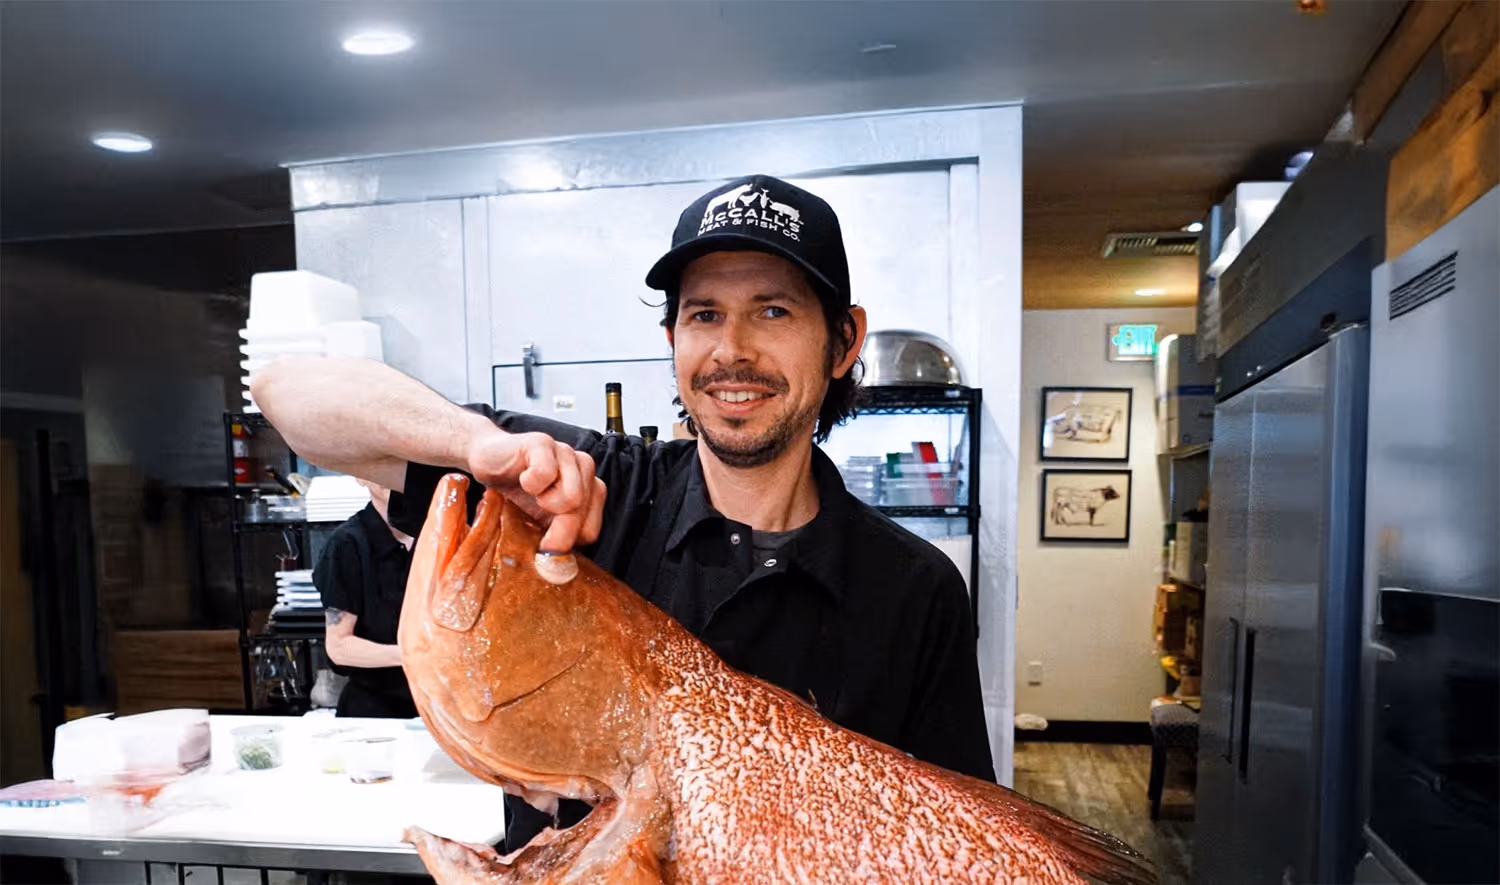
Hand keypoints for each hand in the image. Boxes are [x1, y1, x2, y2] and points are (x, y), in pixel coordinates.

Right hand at [465, 430, 606, 552]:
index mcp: (589, 492)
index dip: (565, 544)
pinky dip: (529, 483)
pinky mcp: (544, 443)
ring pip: (573, 497)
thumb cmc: (514, 493)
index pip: (590, 530)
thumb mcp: (536, 522)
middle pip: (581, 516)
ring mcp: (567, 454)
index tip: (542, 546)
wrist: (487, 459)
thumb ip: (555, 539)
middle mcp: (584, 471)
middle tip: (528, 527)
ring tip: (530, 495)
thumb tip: (559, 569)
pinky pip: (546, 473)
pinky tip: (523, 478)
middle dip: (554, 530)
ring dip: (544, 503)